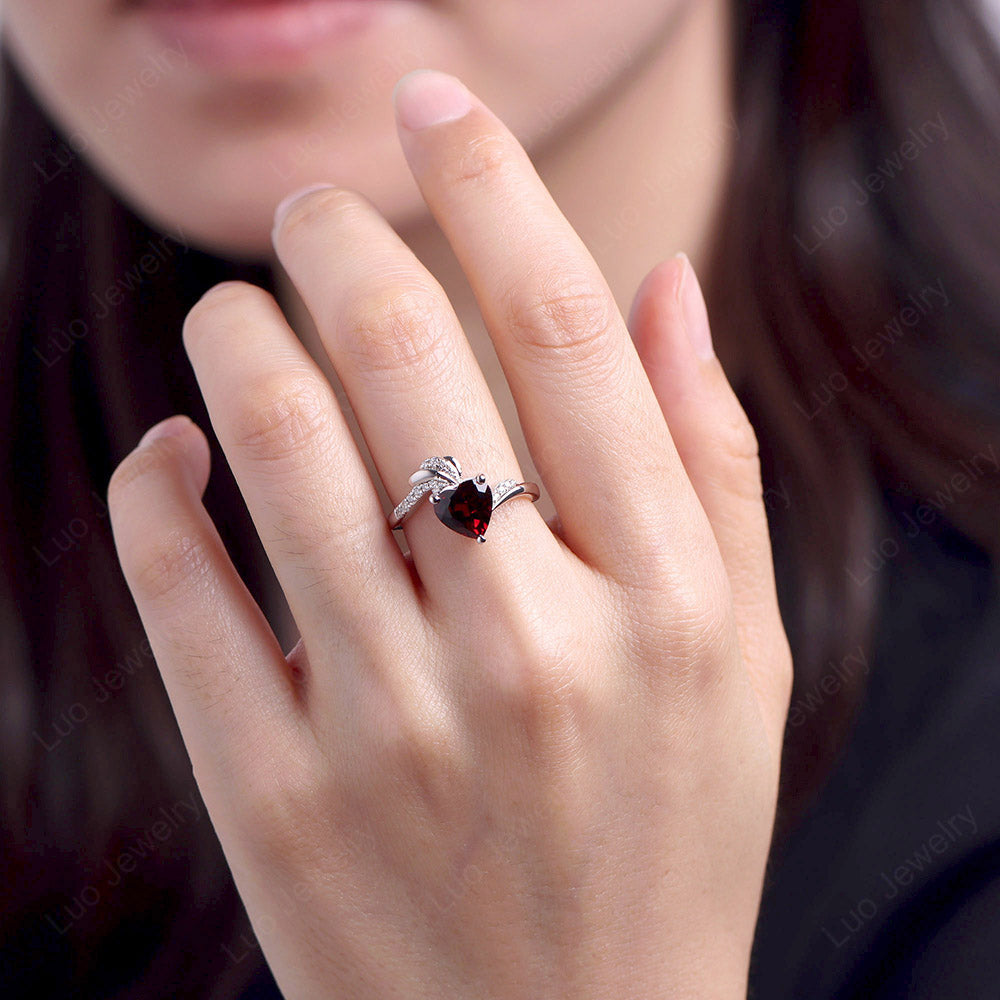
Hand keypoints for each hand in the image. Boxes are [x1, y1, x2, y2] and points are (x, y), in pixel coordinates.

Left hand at [108, 69, 791, 999]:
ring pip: (272, 448)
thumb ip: (711, 459)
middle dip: (341, 238)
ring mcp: (391, 725)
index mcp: (664, 600)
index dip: (491, 185)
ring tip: (237, 305)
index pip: (562, 328)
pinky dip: (155, 483)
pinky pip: (182, 587)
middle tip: (318, 207)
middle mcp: (532, 647)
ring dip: (236, 335)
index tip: (437, 104)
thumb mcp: (742, 653)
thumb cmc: (670, 828)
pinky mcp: (276, 795)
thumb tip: (663, 284)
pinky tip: (173, 446)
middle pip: (406, 359)